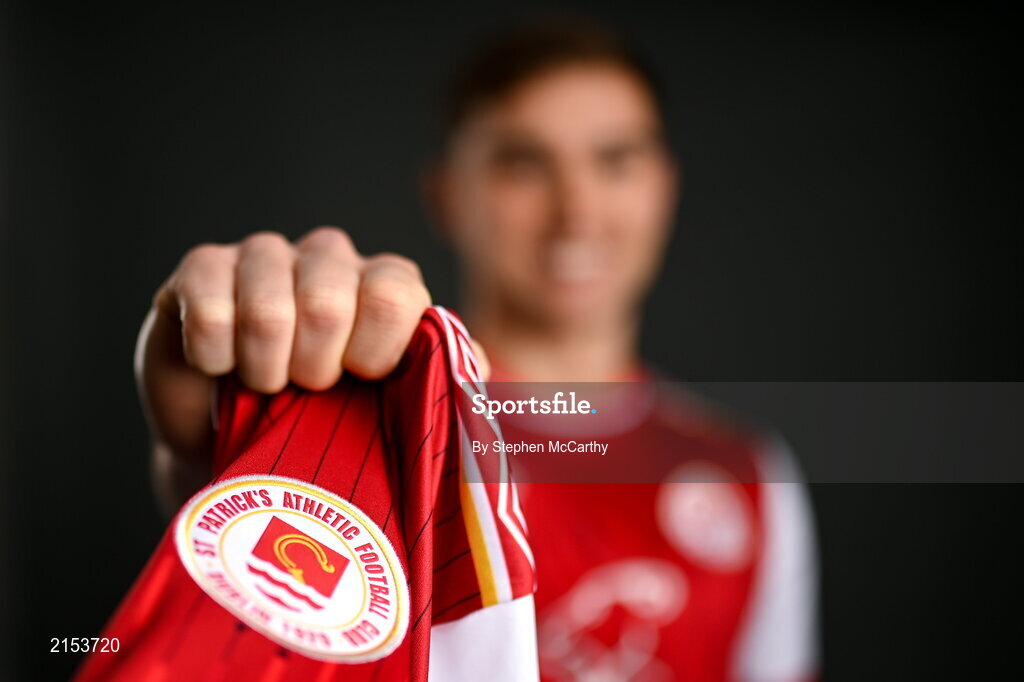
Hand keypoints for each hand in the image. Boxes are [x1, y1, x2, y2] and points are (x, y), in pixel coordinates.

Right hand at [136, 227, 435, 507]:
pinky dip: (214, 355)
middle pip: (329, 299)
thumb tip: (485, 385)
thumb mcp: (402, 419)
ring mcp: (264, 258)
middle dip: (315, 369)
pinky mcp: (201, 271)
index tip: (361, 382)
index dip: (373, 351)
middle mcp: (330, 260)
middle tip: (307, 392)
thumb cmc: (336, 430)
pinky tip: (222, 367)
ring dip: (264, 369)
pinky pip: (207, 304)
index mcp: (388, 286)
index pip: (394, 292)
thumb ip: (451, 396)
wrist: (248, 450)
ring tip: (265, 386)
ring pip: (267, 307)